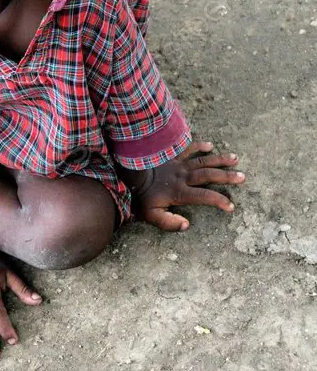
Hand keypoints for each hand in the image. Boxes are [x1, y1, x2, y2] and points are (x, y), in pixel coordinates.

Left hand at [129, 141, 244, 231]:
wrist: (127, 174)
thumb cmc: (140, 197)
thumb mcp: (151, 216)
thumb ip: (169, 223)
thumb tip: (187, 225)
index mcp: (179, 192)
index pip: (204, 197)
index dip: (219, 201)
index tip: (231, 206)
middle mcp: (182, 176)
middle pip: (208, 175)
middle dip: (226, 177)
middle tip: (242, 177)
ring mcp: (177, 164)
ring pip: (202, 161)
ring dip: (219, 160)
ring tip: (235, 159)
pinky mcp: (171, 155)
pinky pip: (187, 148)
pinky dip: (198, 145)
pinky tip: (210, 145)